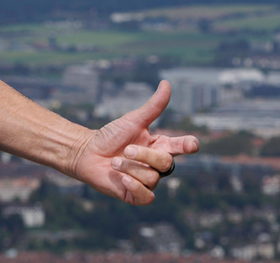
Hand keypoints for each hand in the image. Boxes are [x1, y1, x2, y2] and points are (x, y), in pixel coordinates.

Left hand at [66, 80, 198, 204]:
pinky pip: (147, 197)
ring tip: (114, 162)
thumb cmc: (111, 135)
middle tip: (126, 149)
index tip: (192, 145)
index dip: (189, 145)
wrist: (87, 153)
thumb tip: (166, 83)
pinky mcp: (135, 195)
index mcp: (160, 145)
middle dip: (144, 155)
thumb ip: (153, 106)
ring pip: (152, 178)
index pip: (182, 146)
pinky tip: (121, 179)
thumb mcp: (133, 120)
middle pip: (165, 163)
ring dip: (130, 168)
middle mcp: (156, 164)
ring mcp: (147, 181)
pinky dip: (134, 187)